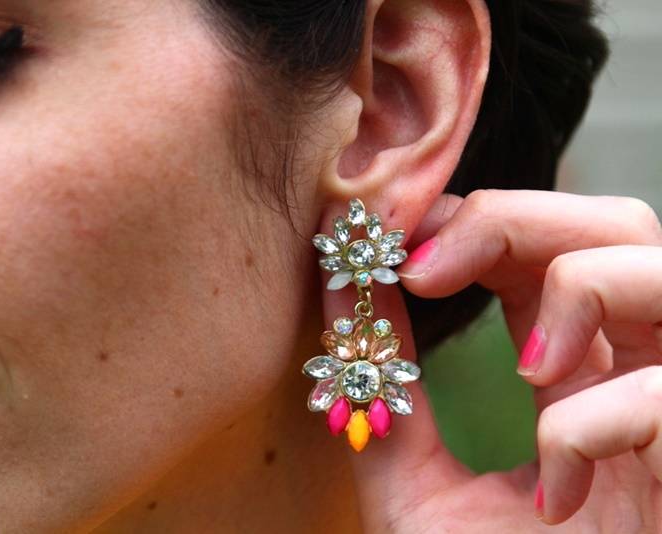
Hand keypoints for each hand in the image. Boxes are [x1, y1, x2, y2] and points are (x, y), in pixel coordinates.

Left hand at [346, 191, 661, 529]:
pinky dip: (597, 423)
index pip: (546, 239)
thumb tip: (337, 279)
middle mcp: (632, 370)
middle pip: (616, 225)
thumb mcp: (412, 474)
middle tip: (428, 267)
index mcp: (570, 363)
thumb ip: (385, 377)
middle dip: (517, 218)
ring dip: (578, 290)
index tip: (396, 248)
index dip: (476, 217)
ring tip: (519, 365)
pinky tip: (552, 489)